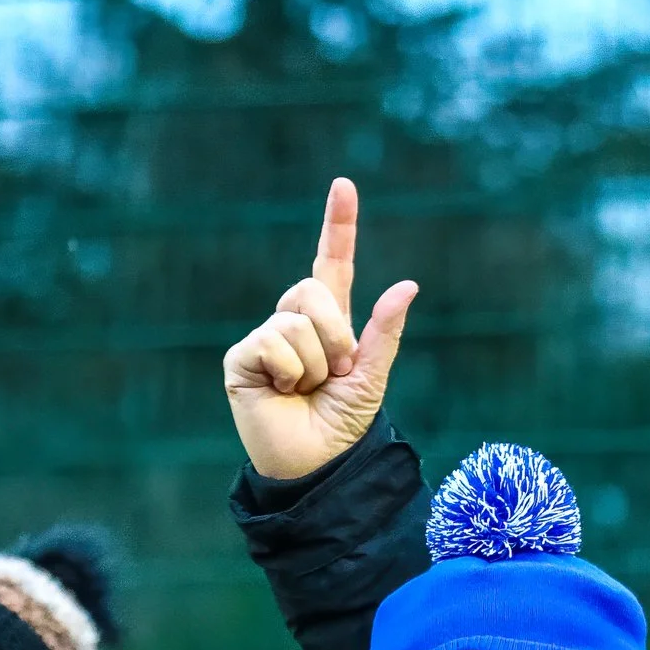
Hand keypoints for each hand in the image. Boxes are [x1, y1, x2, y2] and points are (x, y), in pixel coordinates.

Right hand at [223, 177, 418, 479]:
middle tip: (333, 374)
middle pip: (312, 290)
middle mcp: (293, 321)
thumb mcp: (372, 375)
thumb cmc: (343, 423)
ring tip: (307, 390)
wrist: (317, 464)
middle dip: (335, 335)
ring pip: (296, 322)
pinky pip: (273, 343)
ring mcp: (264, 338)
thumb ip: (385, 331)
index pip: (331, 263)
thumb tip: (408, 285)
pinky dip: (290, 373)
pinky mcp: (241, 358)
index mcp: (328, 320)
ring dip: (314, 363)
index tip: (344, 185)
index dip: (337, 226)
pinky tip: (283, 392)